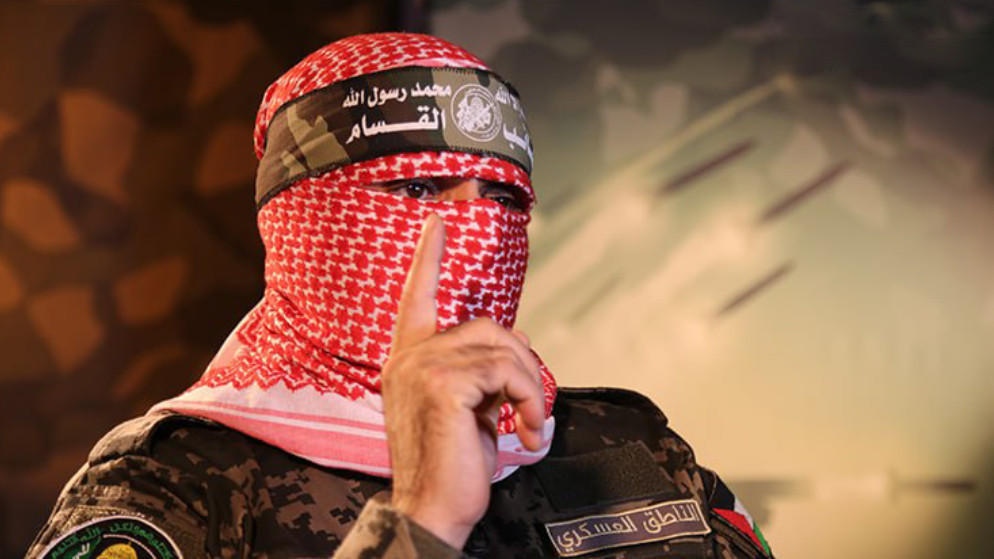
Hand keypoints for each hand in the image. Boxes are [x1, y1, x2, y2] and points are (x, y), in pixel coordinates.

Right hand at [382, 213, 544, 548]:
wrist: (431, 510)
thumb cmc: (451, 465)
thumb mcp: (467, 409)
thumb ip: (479, 371)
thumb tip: (516, 343)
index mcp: (409, 358)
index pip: (417, 296)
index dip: (429, 257)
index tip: (437, 222)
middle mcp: (410, 356)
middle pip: (486, 326)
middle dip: (522, 363)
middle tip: (531, 408)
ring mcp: (423, 366)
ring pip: (502, 347)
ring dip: (529, 386)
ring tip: (531, 424)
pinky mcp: (443, 383)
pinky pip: (507, 371)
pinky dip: (529, 399)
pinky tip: (527, 431)